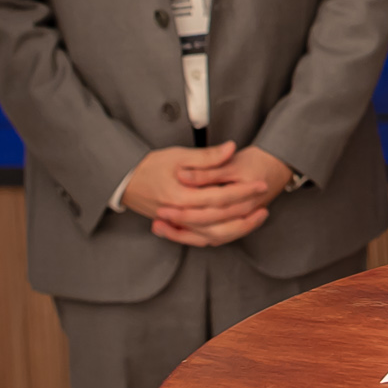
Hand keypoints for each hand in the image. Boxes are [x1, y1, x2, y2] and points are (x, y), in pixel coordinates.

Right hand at [122, 143, 287, 247]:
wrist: (124, 181)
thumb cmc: (149, 165)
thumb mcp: (178, 155)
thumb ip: (206, 157)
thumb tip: (231, 149)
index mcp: (181, 196)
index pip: (220, 198)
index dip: (243, 191)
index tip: (260, 183)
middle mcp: (180, 214)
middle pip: (220, 221)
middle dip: (245, 212)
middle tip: (264, 202)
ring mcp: (178, 224)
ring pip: (212, 235)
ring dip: (236, 228)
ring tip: (255, 217)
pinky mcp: (176, 227)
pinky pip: (200, 238)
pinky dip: (219, 235)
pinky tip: (233, 228)